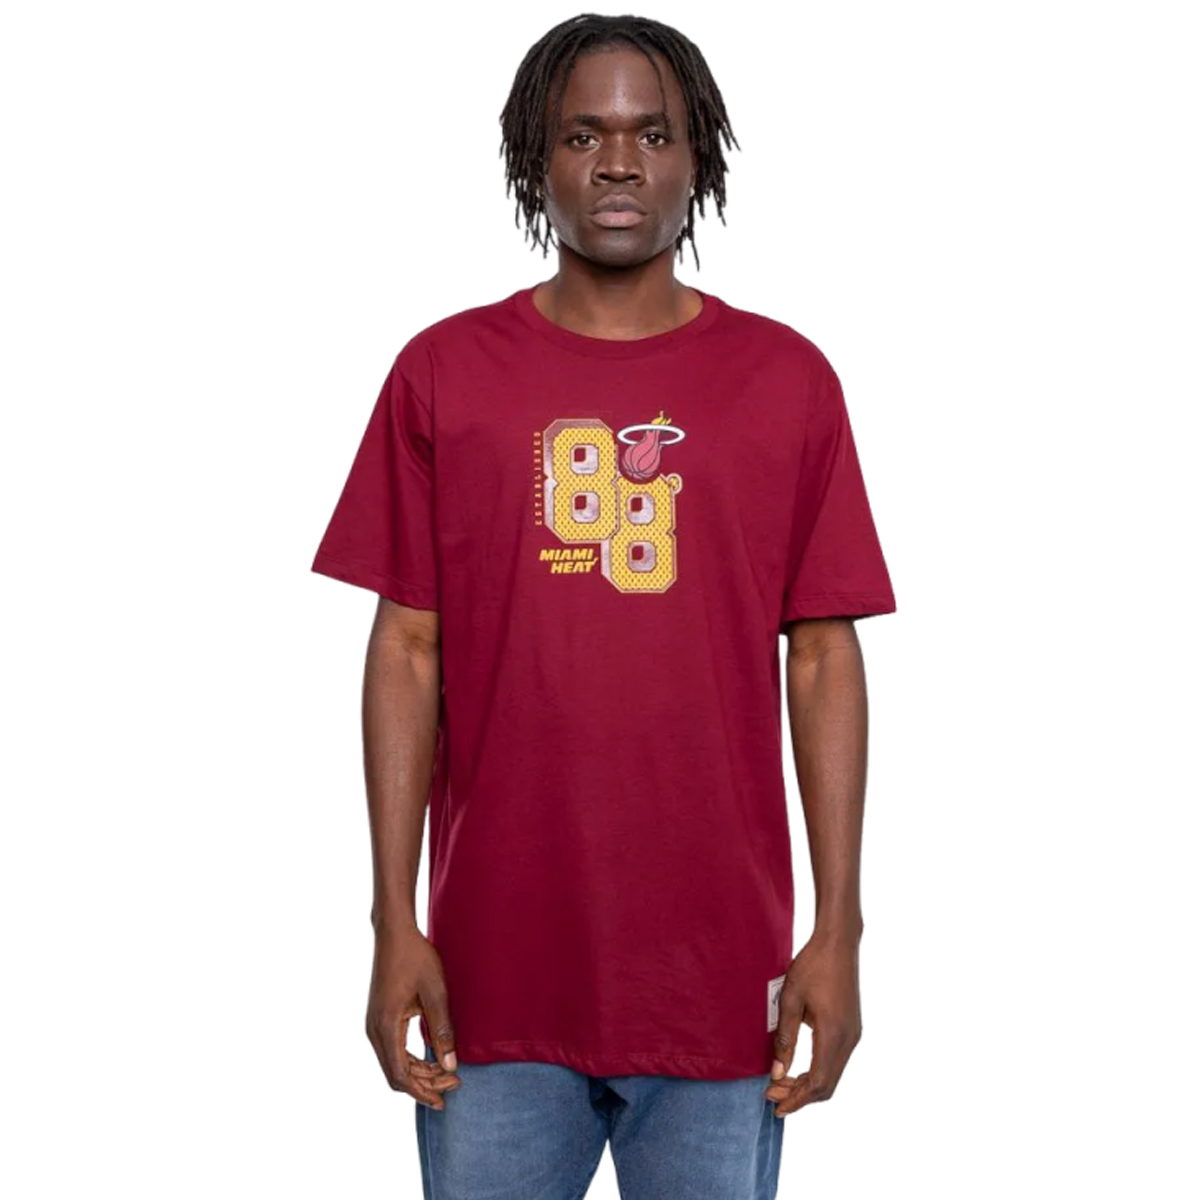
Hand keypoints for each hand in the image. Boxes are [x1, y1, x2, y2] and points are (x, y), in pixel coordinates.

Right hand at [365, 924, 461, 1109]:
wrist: (394, 933)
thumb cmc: (416, 957)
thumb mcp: (436, 992)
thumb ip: (443, 1030)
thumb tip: (451, 1066)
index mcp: (386, 1026)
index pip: (400, 1075)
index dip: (423, 1091)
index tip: (446, 1097)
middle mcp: (374, 1030)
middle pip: (395, 1074)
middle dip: (424, 1084)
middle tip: (454, 1083)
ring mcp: (373, 1024)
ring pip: (393, 1064)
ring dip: (418, 1073)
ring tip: (447, 1072)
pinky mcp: (378, 1018)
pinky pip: (392, 1050)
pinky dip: (410, 1060)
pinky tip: (430, 1059)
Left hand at [764, 929, 861, 1116]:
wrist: (839, 943)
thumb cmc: (812, 965)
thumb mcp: (789, 999)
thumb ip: (784, 1038)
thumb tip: (777, 1073)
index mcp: (833, 1034)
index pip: (817, 1083)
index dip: (796, 1099)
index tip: (775, 1106)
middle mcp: (849, 1040)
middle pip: (827, 1085)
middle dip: (799, 1096)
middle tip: (771, 1094)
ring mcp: (854, 1035)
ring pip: (833, 1075)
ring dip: (808, 1085)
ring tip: (780, 1083)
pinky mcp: (852, 1029)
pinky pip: (836, 1061)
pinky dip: (817, 1072)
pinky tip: (798, 1068)